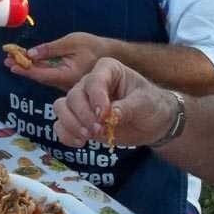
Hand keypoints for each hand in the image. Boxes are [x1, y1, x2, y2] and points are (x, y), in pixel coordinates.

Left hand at [5, 32, 109, 91]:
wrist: (112, 56)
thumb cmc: (94, 47)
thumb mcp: (72, 42)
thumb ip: (51, 49)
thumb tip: (31, 53)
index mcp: (66, 75)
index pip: (41, 74)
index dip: (24, 69)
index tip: (11, 64)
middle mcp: (64, 83)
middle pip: (39, 76)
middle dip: (22, 67)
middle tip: (6, 60)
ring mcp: (65, 82)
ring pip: (43, 75)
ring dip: (27, 67)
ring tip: (11, 59)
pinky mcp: (66, 79)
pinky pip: (49, 74)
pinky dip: (37, 67)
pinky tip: (27, 60)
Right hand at [52, 57, 176, 147]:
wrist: (153, 123)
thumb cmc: (151, 105)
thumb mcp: (145, 103)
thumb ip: (127, 108)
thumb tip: (110, 116)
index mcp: (107, 70)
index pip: (94, 80)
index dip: (96, 98)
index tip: (105, 115)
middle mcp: (90, 83)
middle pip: (73, 95)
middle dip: (83, 115)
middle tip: (99, 130)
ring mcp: (82, 101)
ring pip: (61, 108)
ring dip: (72, 124)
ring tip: (89, 137)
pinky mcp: (78, 120)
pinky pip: (60, 125)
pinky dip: (66, 135)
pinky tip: (80, 143)